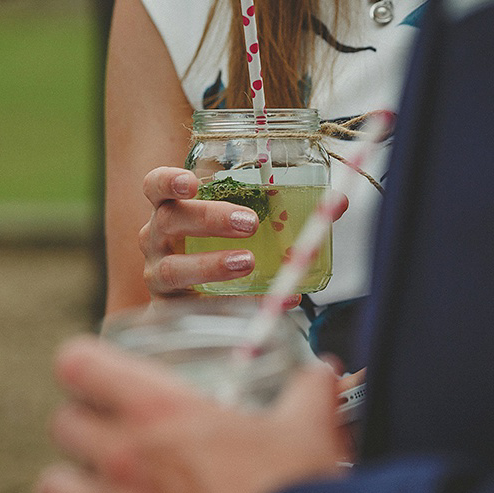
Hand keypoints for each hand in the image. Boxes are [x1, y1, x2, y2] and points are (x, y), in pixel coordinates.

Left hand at [37, 336, 348, 492]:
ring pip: (54, 484)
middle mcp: (124, 457)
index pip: (76, 363)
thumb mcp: (306, 429)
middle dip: (84, 422)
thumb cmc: (290, 491)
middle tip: (116, 428)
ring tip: (106, 481)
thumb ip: (307, 391)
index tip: (101, 371)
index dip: (85, 363)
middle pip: (62, 423)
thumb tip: (320, 374)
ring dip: (75, 478)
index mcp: (159, 411)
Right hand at [138, 167, 347, 301]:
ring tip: (248, 262)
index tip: (191, 183)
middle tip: (250, 223)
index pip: (155, 186)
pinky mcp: (170, 312)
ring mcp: (159, 276)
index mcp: (172, 209)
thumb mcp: (245, 219)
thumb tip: (338, 202)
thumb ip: (286, 209)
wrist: (192, 305)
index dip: (168, 181)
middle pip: (169, 221)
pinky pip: (197, 308)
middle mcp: (157, 240)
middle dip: (209, 218)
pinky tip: (267, 302)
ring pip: (173, 270)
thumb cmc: (219, 248)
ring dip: (212, 265)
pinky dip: (235, 304)